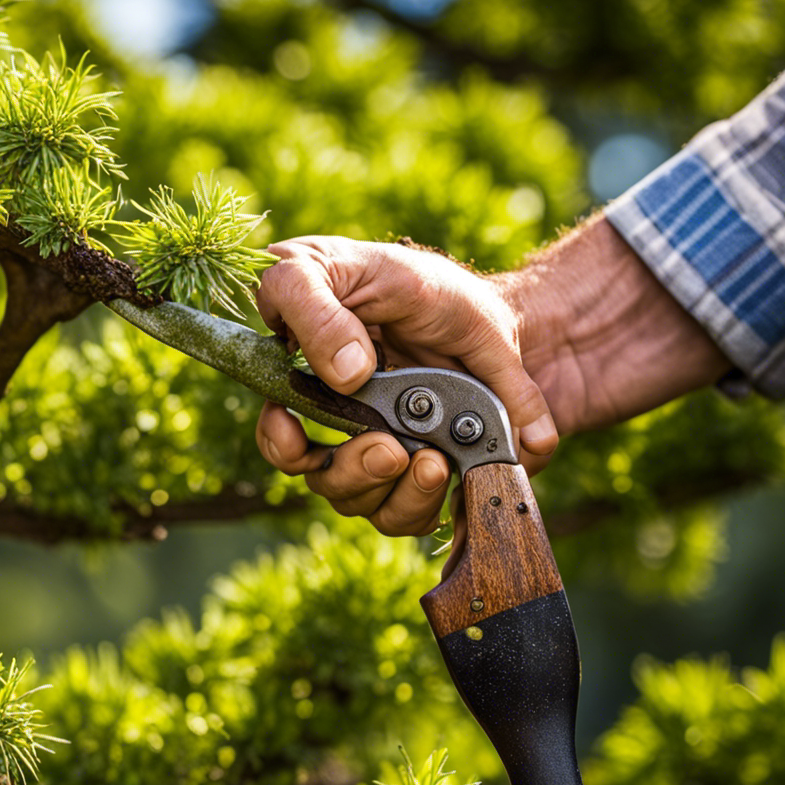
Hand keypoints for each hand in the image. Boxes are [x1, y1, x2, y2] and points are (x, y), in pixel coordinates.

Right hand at [254, 221, 731, 537]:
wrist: (509, 313)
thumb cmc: (421, 282)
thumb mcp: (370, 271)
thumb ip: (328, 315)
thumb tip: (345, 377)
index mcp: (307, 372)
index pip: (276, 424)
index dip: (281, 443)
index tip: (296, 436)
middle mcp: (335, 421)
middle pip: (320, 476)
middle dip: (354, 471)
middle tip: (391, 448)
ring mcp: (374, 451)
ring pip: (363, 504)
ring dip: (396, 492)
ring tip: (434, 461)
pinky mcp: (416, 476)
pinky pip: (410, 513)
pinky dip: (431, 502)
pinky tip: (454, 471)